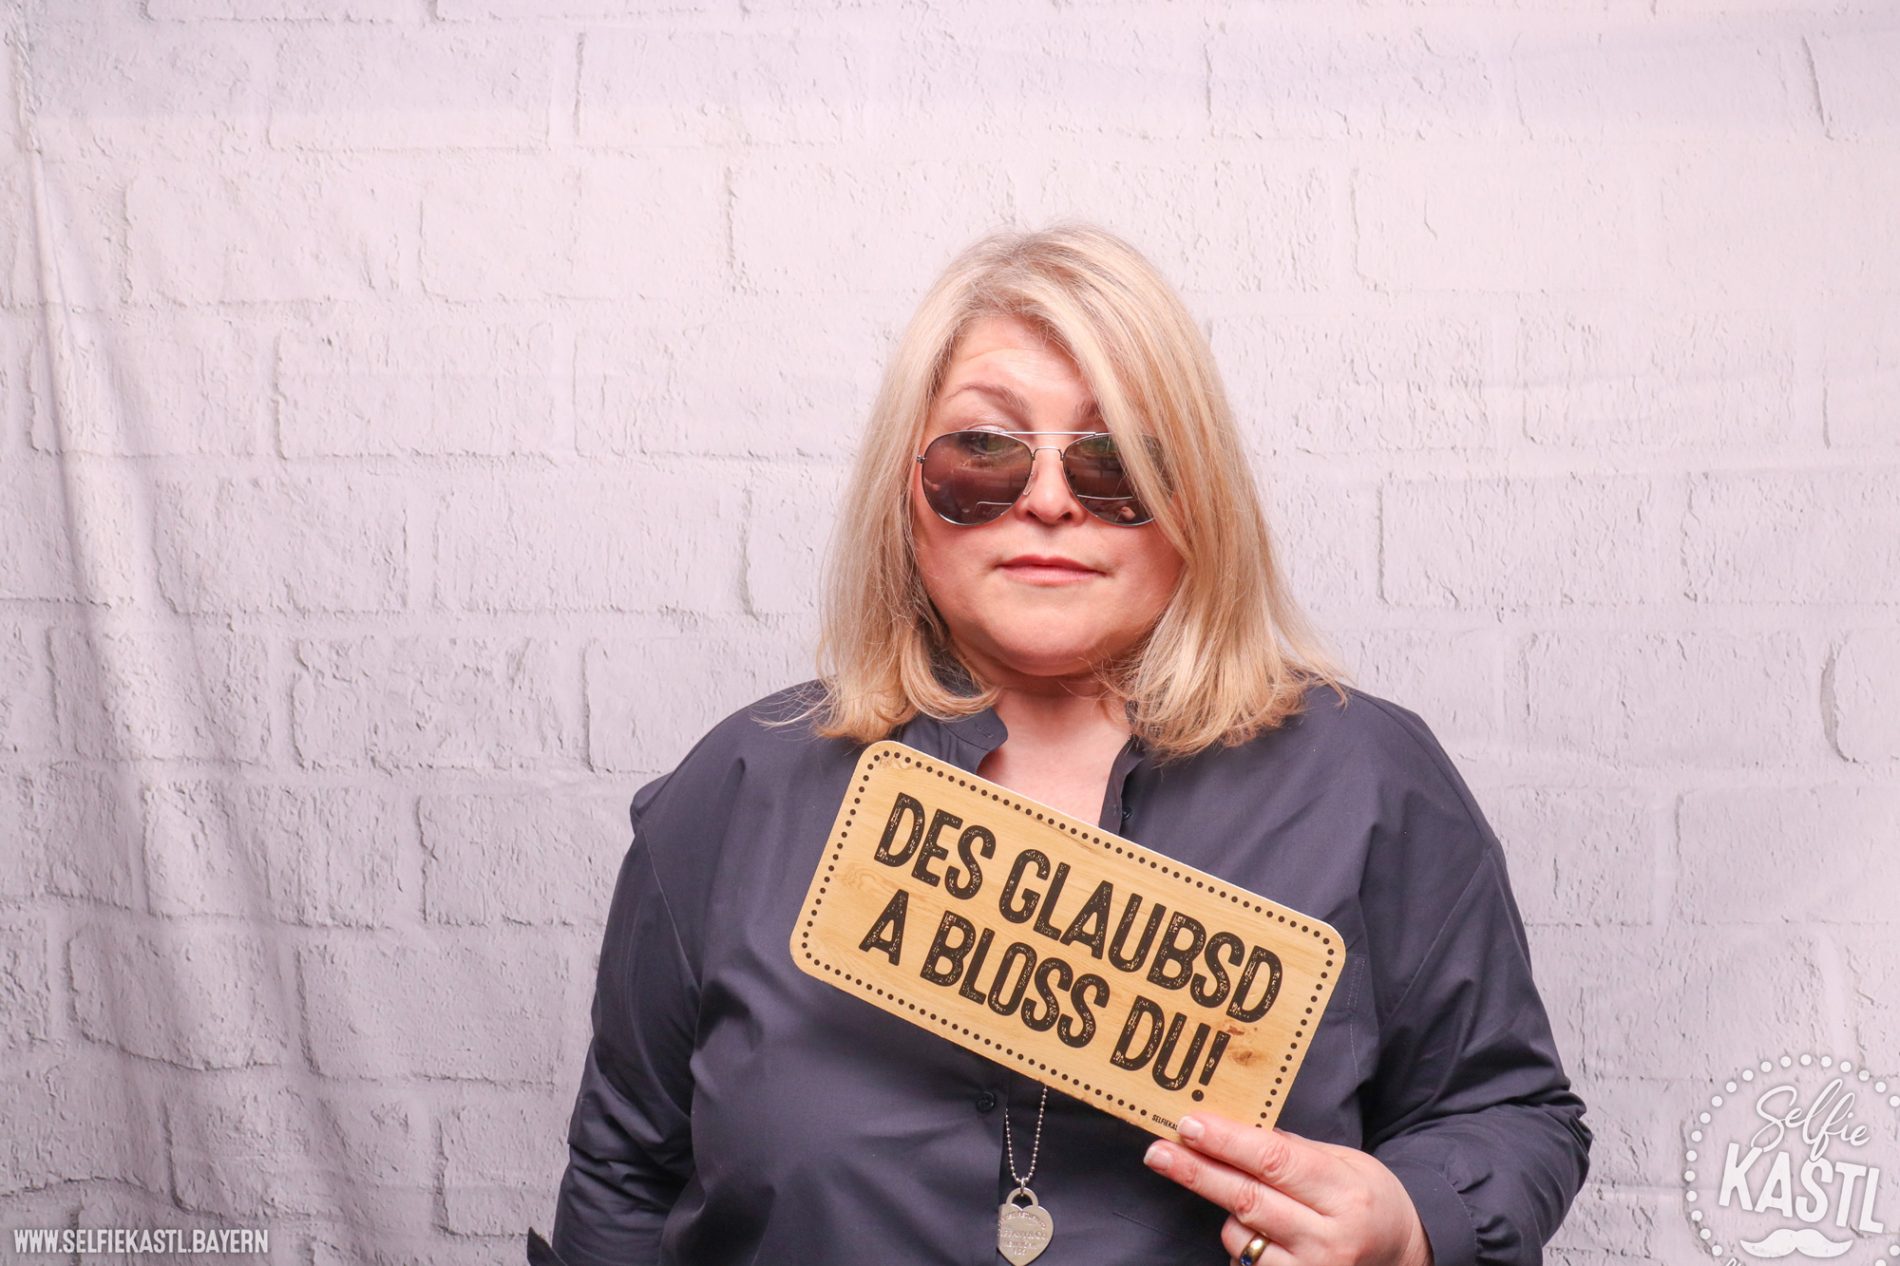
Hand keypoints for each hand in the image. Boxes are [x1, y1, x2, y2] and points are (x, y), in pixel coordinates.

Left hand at [1142, 1112, 1432, 1265]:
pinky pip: (1245, 1263)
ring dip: (1224, 1209)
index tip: (1189, 1125)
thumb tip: (1234, 1131)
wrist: (1402, 1256)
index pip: (1274, 1161)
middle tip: (1157, 1151)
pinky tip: (1254, 1229)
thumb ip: (1292, 1150)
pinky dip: (1239, 1241)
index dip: (1226, 1142)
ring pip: (1239, 1235)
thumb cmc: (1369, 1201)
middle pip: (1247, 1199)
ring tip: (1237, 1193)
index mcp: (1344, 1192)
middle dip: (1196, 1172)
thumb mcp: (1344, 1163)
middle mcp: (1329, 1238)